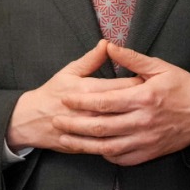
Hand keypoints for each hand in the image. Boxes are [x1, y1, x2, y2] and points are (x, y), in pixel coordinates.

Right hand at [7, 43, 139, 151]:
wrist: (31, 121)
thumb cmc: (52, 93)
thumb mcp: (69, 72)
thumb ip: (91, 59)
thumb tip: (107, 43)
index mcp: (87, 90)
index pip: (122, 86)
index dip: (140, 83)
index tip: (151, 81)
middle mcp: (89, 111)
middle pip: (124, 107)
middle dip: (142, 103)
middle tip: (157, 98)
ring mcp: (88, 131)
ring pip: (118, 128)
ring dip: (134, 122)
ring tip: (147, 116)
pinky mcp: (86, 146)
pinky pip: (109, 146)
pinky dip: (123, 141)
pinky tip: (134, 136)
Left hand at [52, 42, 189, 165]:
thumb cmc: (184, 88)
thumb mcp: (161, 67)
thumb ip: (132, 58)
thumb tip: (109, 46)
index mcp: (143, 98)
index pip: (104, 101)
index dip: (81, 102)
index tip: (65, 99)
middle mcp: (142, 122)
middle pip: (100, 126)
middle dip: (74, 124)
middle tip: (56, 121)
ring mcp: (145, 140)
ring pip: (107, 147)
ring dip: (84, 144)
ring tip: (66, 139)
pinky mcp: (149, 153)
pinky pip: (122, 158)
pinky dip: (105, 155)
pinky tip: (95, 149)